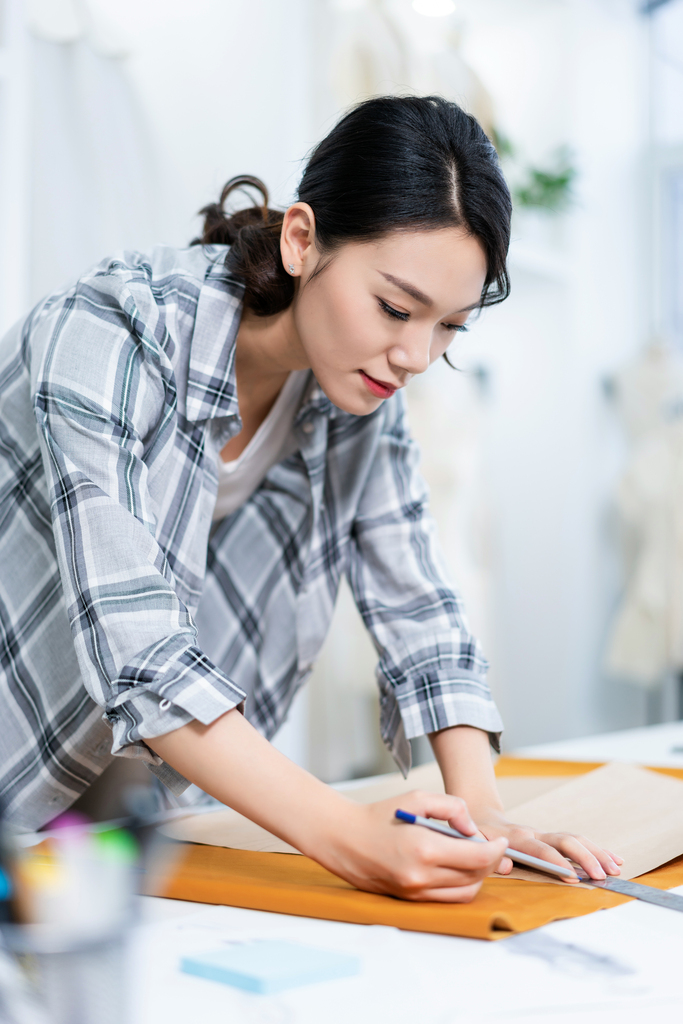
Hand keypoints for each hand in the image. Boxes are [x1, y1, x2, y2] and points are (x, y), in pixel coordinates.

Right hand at [314, 790, 508, 902]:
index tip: (500, 841)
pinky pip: (446, 899)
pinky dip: (460, 886)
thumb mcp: (416, 798)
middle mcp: (420, 876)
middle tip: (492, 848)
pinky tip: (458, 869)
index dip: (495, 850)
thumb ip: (452, 807)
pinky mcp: (409, 900)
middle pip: (475, 877)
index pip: (476, 858)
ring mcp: (414, 892)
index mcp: (423, 848)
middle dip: (491, 863)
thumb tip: (472, 829)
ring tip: (476, 858)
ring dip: (478, 877)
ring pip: (464, 893)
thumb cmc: (379, 815)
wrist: (343, 839)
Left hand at [471, 809, 623, 882]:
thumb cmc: (478, 836)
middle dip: (586, 858)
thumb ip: (489, 855)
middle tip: (602, 875)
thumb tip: (506, 865)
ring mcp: (544, 834)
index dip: (558, 863)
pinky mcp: (551, 839)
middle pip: (566, 841)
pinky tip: (614, 859)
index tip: (574, 878)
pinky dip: (596, 850)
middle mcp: (535, 833)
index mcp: (517, 837)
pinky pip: (577, 842)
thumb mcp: (476, 844)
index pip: (542, 850)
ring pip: (575, 840)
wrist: (480, 816)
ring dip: (597, 853)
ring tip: (616, 868)